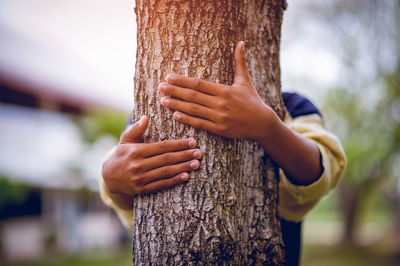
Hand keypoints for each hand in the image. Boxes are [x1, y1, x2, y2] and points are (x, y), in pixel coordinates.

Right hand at [102, 115, 201, 195]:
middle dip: (184, 155)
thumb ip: (136, 129)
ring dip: (183, 167)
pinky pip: (161, 184)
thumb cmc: (121, 155)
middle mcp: (138, 165)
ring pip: (166, 172)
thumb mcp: (125, 140)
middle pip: (166, 159)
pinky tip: (186, 176)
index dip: (178, 144)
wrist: (109, 177)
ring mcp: (140, 179)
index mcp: (136, 151)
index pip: (162, 147)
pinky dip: (174, 180)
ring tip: (196, 163)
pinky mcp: (142, 190)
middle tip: (198, 152)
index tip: (192, 142)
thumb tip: (145, 117)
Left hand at [158, 41, 275, 140]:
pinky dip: (187, 119)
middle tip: (160, 87)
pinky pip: (200, 123)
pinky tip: (175, 114)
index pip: (199, 84)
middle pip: (193, 96)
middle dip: (174, 91)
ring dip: (176, 104)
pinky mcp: (219, 129)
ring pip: (194, 110)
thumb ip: (239, 62)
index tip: (169, 77)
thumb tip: (241, 43)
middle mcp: (220, 103)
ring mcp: (219, 117)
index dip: (182, 81)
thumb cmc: (252, 100)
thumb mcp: (245, 81)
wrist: (262, 123)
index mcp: (224, 90)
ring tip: (163, 100)